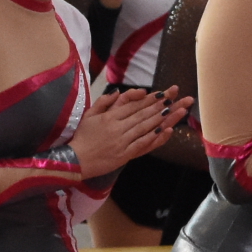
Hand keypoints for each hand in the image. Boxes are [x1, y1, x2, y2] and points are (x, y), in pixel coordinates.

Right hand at [70, 88, 184, 176]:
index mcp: (109, 117)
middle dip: (160, 105)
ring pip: (145, 127)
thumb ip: (103, 102)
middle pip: (142, 114)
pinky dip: (154, 137)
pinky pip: (142, 144)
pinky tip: (165, 130)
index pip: (133, 105)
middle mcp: (117, 127)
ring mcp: (122, 141)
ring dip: (162, 118)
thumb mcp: (89, 116)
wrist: (76, 160)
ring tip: (176, 110)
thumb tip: (118, 92)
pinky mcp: (125, 154)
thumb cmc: (82, 137)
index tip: (162, 93)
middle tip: (175, 97)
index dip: (149, 99)